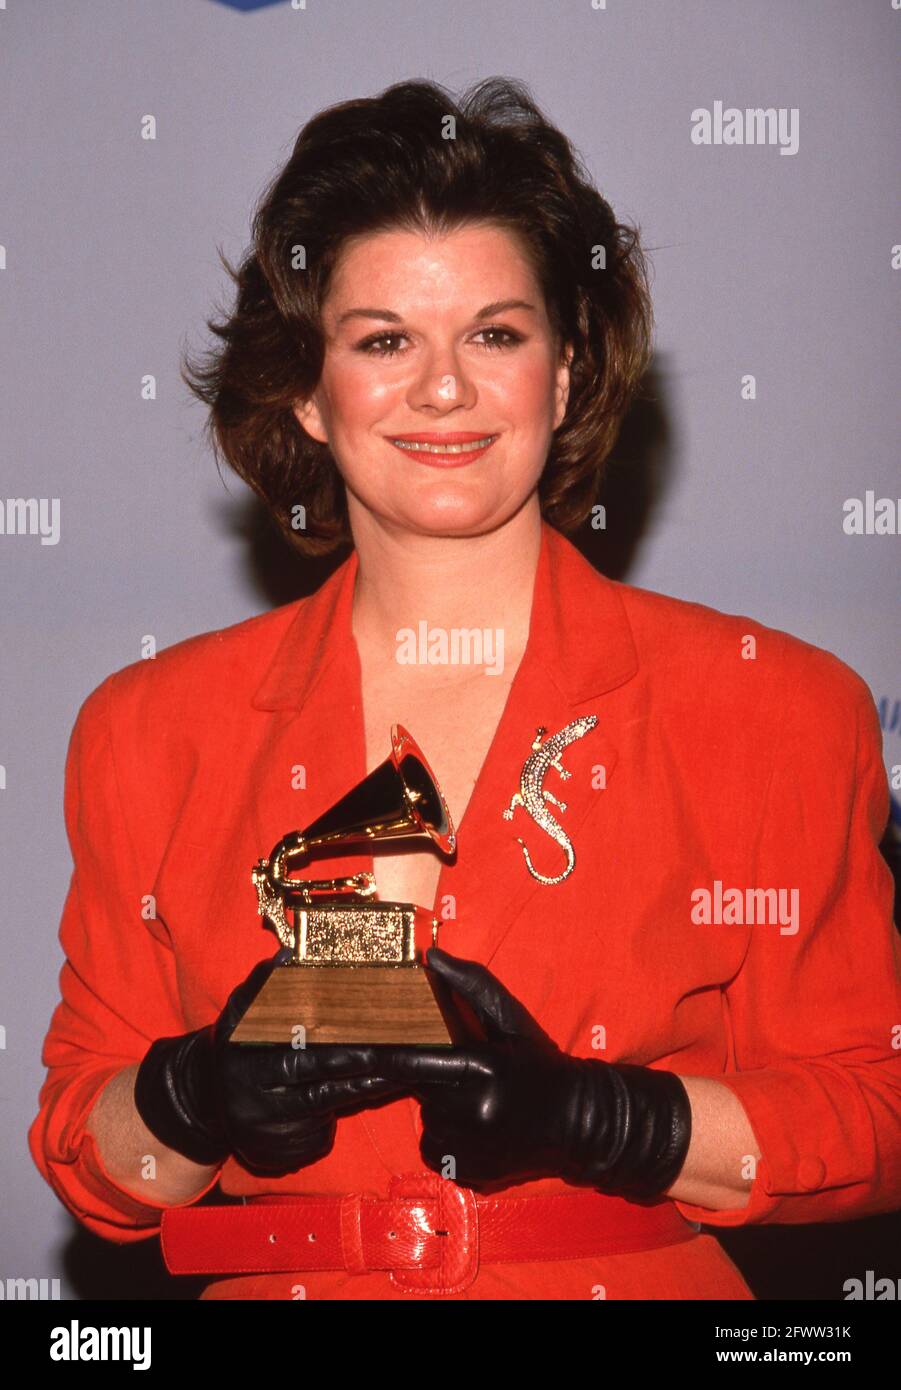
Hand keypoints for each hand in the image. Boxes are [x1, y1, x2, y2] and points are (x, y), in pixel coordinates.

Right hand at [134, 949, 406, 1176]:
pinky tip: (361, 1102)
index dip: (336, 1053)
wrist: (203, 1100)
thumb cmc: (235, 1044)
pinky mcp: (274, 1156)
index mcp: (247, 1057)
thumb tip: (289, 955)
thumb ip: (265, 982)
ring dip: (360, 1095)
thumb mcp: (240, 1010)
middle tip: (397, 1062)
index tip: (370, 1043)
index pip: (299, 1055)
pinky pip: (313, 1139)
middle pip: (317, 1087)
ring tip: (396, 1076)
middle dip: (358, 1073)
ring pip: (321, 1114)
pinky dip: (335, 1122)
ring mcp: (264, 1131)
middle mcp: (254, 1098)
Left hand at [381, 947, 691, 1196]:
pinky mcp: (469, 1172)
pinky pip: (434, 1149)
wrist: (578, 1121)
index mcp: (483, 1068)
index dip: (386, 1056)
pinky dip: (445, 1137)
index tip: (356, 1050)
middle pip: (420, 1090)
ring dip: (440, 1108)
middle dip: (432, 1079)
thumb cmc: (539, 1063)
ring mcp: (472, 1147)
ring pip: (427, 1120)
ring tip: (476, 1100)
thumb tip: (432, 956)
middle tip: (465, 1074)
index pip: (415, 1061)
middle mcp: (474, 1111)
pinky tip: (475, 1126)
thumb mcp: (511, 1018)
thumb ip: (471, 985)